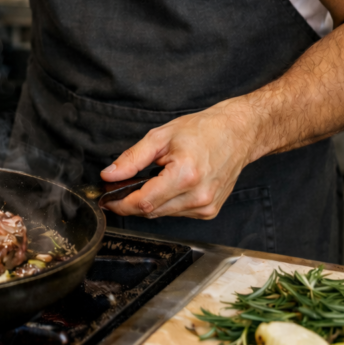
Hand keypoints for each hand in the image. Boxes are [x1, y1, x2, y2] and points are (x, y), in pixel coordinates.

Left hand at [99, 98, 258, 219]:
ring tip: (152, 179)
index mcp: (185, 176)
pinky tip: (171, 185)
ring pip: (163, 214)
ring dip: (151, 202)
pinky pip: (178, 213)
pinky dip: (167, 203)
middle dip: (131, 202)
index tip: (106, 199)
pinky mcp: (210, 211)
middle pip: (152, 211)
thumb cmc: (202, 130)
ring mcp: (206, 207)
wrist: (237, 133)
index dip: (121, 204)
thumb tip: (109, 175)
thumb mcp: (161, 136)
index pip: (144, 203)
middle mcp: (198, 196)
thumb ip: (132, 158)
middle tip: (121, 187)